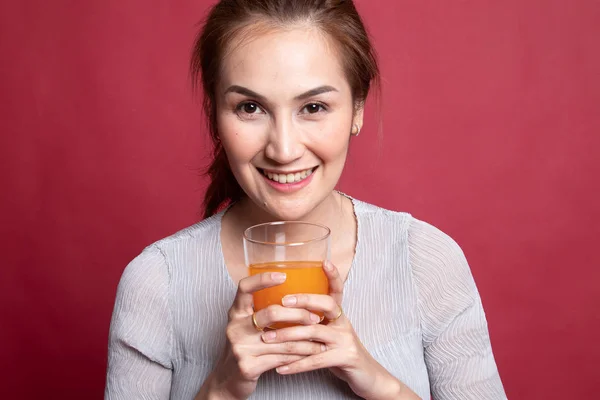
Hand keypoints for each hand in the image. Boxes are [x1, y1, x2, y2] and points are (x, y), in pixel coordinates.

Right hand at [198, 271, 324, 399]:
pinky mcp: (247, 366)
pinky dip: (299, 356)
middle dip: (298, 315)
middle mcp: (235, 327)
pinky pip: (281, 358)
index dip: (263, 279)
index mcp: (235, 312)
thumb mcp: (247, 326)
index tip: (283, 276)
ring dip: (306, 340)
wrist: (228, 380)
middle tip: (316, 318)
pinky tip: (311, 354)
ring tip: (322, 339)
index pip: (244, 287)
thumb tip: (295, 294)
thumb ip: (262, 312)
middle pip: (271, 313)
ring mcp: (240, 347)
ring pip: (282, 340)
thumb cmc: (245, 347)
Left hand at [260, 261, 419, 399]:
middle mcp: (344, 323)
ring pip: (314, 332)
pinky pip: (316, 360)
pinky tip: (280, 368)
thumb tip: (284, 312)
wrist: (366, 377)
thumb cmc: (341, 353)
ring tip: (267, 338)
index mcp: (339, 315)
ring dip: (288, 335)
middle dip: (303, 300)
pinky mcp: (345, 358)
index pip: (337, 291)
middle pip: (325, 305)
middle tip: (281, 302)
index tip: (324, 262)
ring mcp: (346, 340)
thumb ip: (314, 323)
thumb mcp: (330, 334)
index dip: (333, 276)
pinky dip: (295, 365)